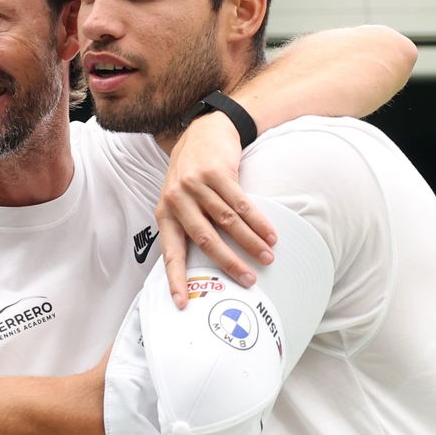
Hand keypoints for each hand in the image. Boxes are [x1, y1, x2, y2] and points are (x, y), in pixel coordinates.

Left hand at [157, 112, 275, 308]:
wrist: (203, 130)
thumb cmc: (192, 173)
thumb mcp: (179, 199)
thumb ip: (185, 226)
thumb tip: (201, 266)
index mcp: (165, 213)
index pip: (170, 253)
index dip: (176, 280)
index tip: (183, 304)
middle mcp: (177, 200)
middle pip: (205, 240)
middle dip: (229, 263)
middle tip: (248, 280)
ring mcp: (196, 185)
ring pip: (227, 222)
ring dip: (251, 243)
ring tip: (267, 257)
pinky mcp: (216, 172)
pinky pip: (241, 203)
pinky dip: (258, 221)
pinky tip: (270, 234)